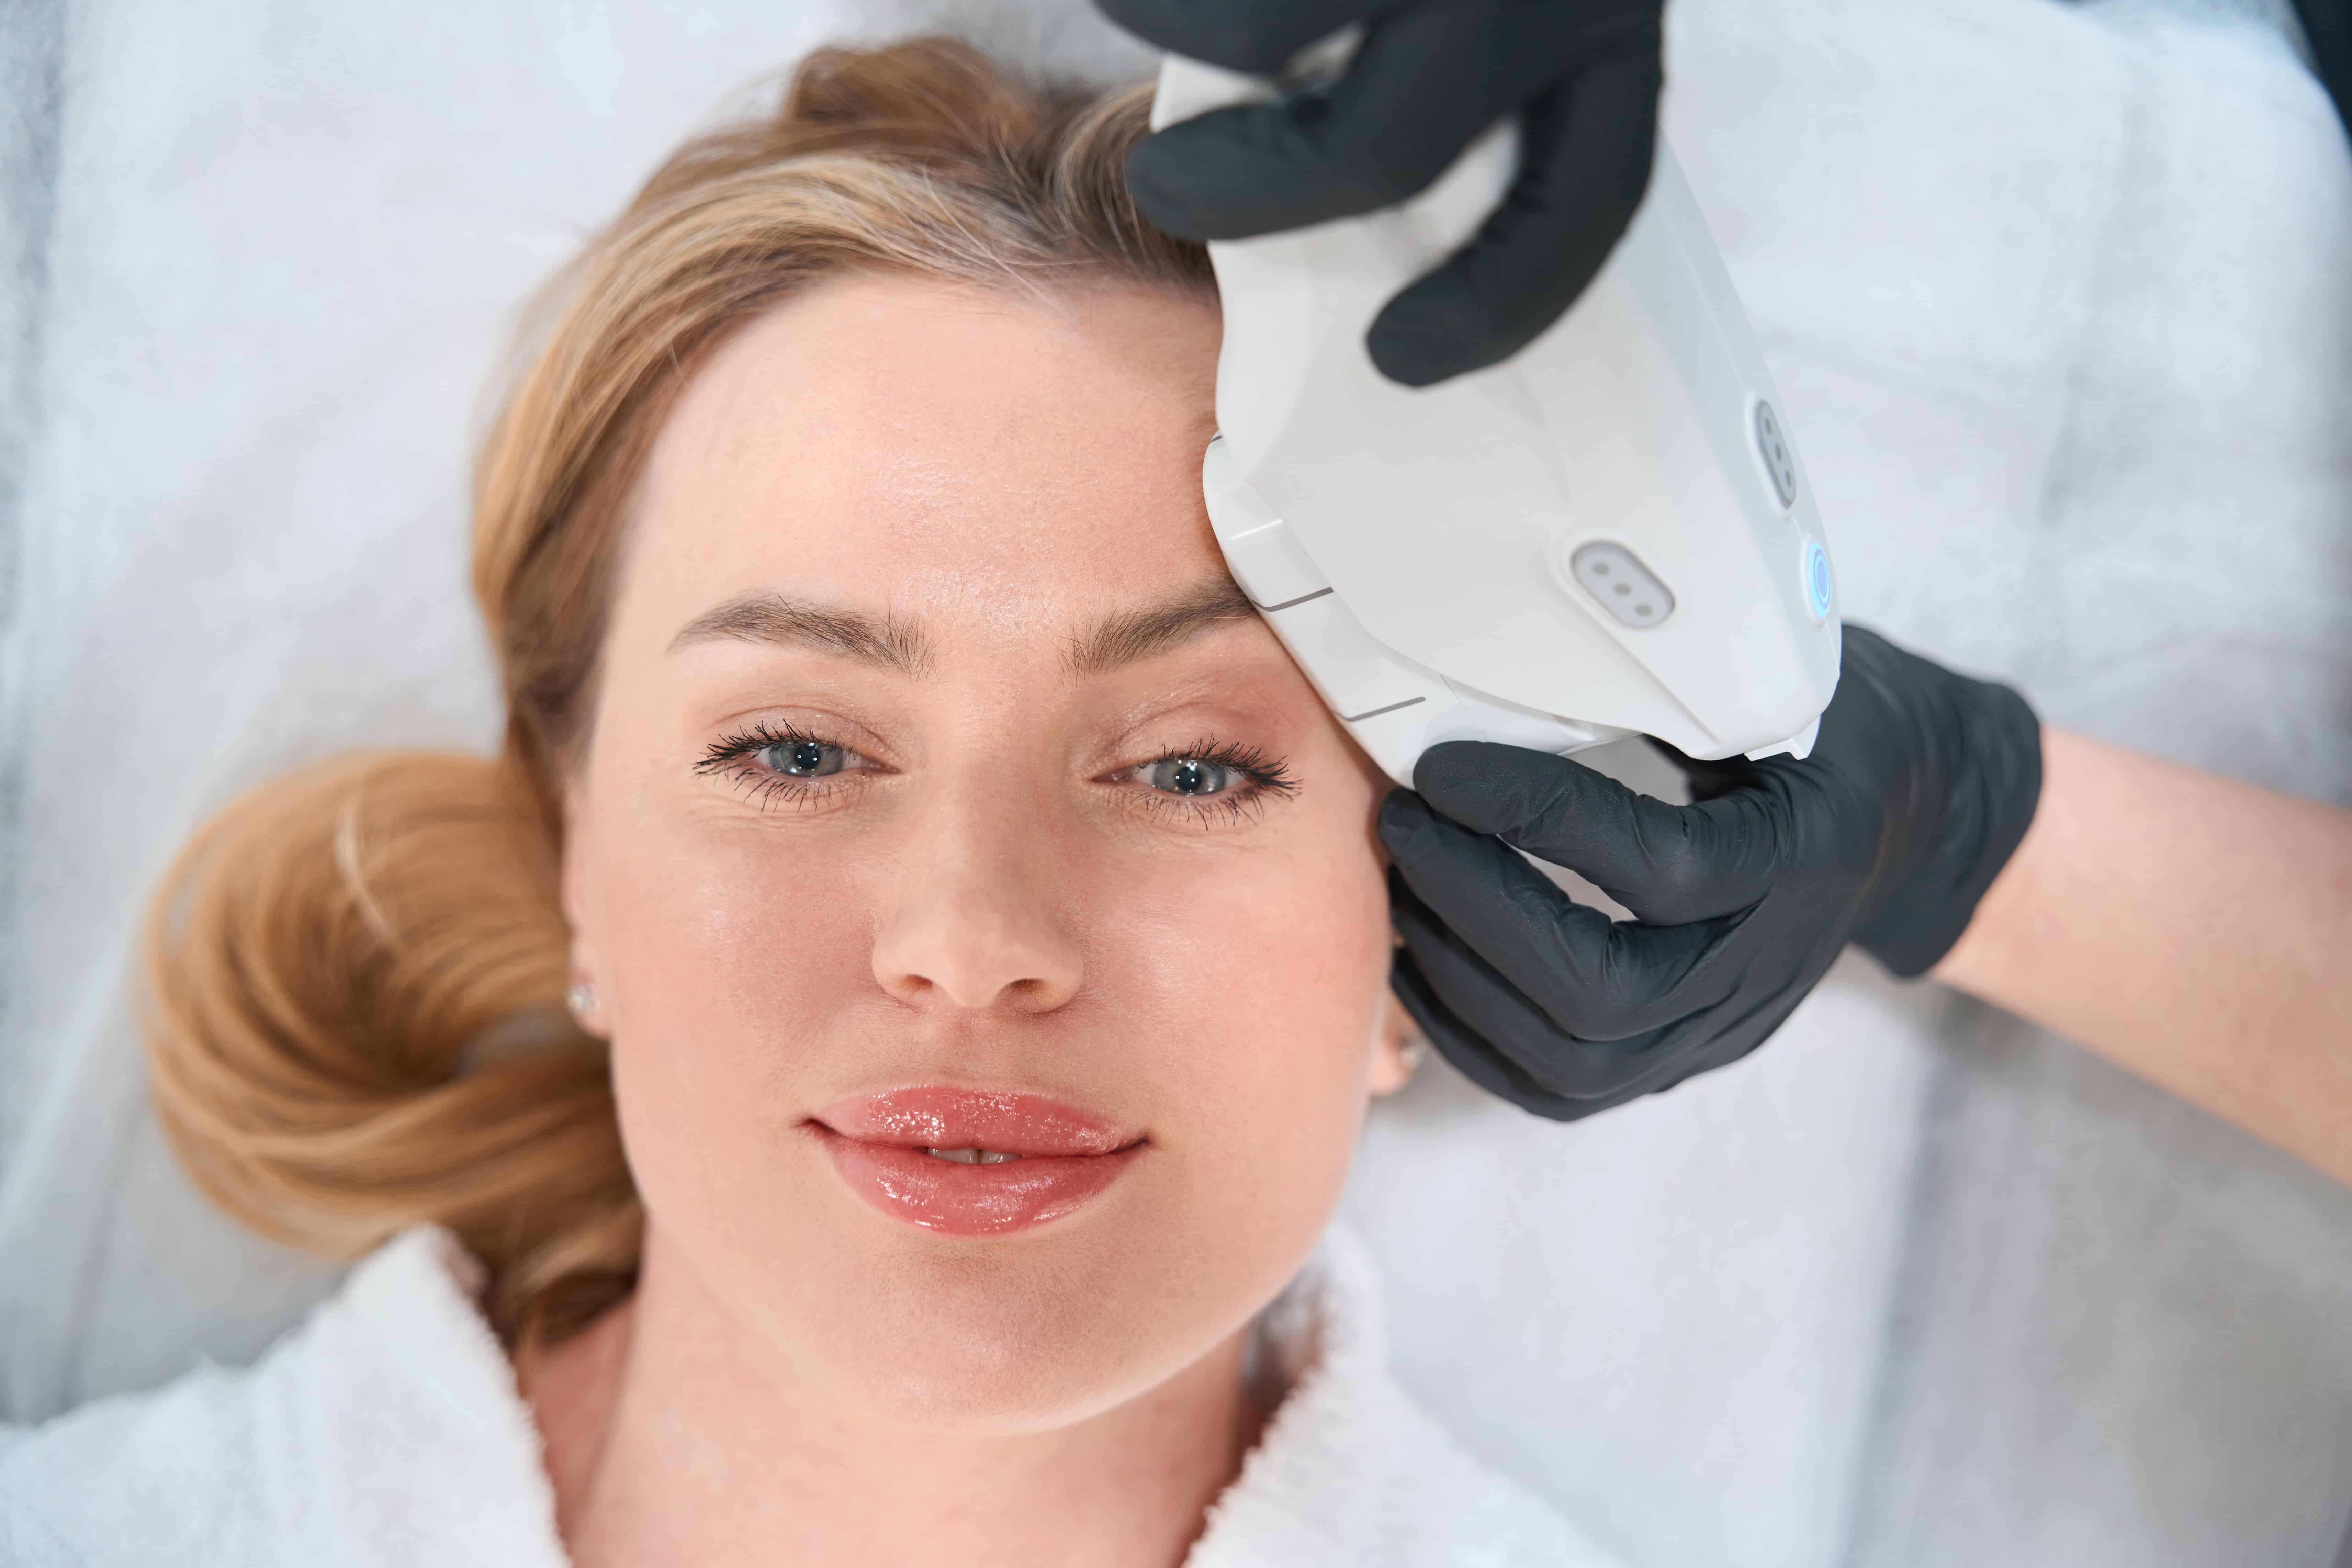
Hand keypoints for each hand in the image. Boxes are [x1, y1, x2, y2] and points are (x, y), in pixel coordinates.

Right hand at [1100, 0, 1664, 386]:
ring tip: (1172, 21)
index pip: (1586, 205)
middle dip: (1258, 195)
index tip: (1401, 360)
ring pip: (1258, 29)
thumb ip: (1484, 78)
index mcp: (1610, 16)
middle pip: (1386, 147)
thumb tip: (1367, 216)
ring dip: (1194, 37)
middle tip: (1176, 195)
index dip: (1498, 307)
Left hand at [1378, 626, 2043, 1119]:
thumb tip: (1534, 644)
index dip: (1539, 817)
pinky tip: (1421, 961)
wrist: (1908, 827)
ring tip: (1401, 883)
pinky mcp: (1681, 1061)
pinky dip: (1472, 1034)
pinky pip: (1559, 1087)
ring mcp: (1721, 1028)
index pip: (1661, 867)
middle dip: (1476, 906)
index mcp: (1801, 856)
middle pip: (1602, 991)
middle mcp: (1762, 965)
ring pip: (1571, 1057)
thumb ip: (1686, 683)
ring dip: (1460, 973)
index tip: (1446, 766)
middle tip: (1403, 822)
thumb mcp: (1788, 684)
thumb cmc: (1833, 735)